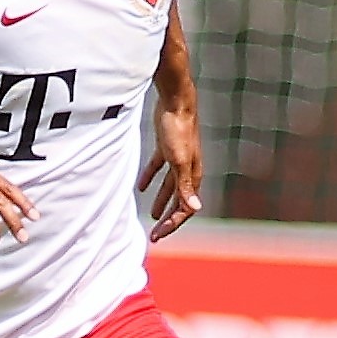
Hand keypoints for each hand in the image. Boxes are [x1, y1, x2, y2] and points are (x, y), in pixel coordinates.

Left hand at [140, 103, 202, 241]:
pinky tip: (140, 186)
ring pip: (169, 187)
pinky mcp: (166, 147)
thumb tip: (195, 208)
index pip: (185, 208)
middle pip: (178, 201)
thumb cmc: (179, 130)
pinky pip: (159, 168)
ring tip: (152, 216)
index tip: (158, 235)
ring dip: (162, 201)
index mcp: (192, 176)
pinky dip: (150, 178)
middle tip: (156, 235)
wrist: (176, 101)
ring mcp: (177, 159)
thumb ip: (184, 186)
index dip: (173, 223)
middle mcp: (187, 170)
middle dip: (168, 219)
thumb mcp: (180, 161)